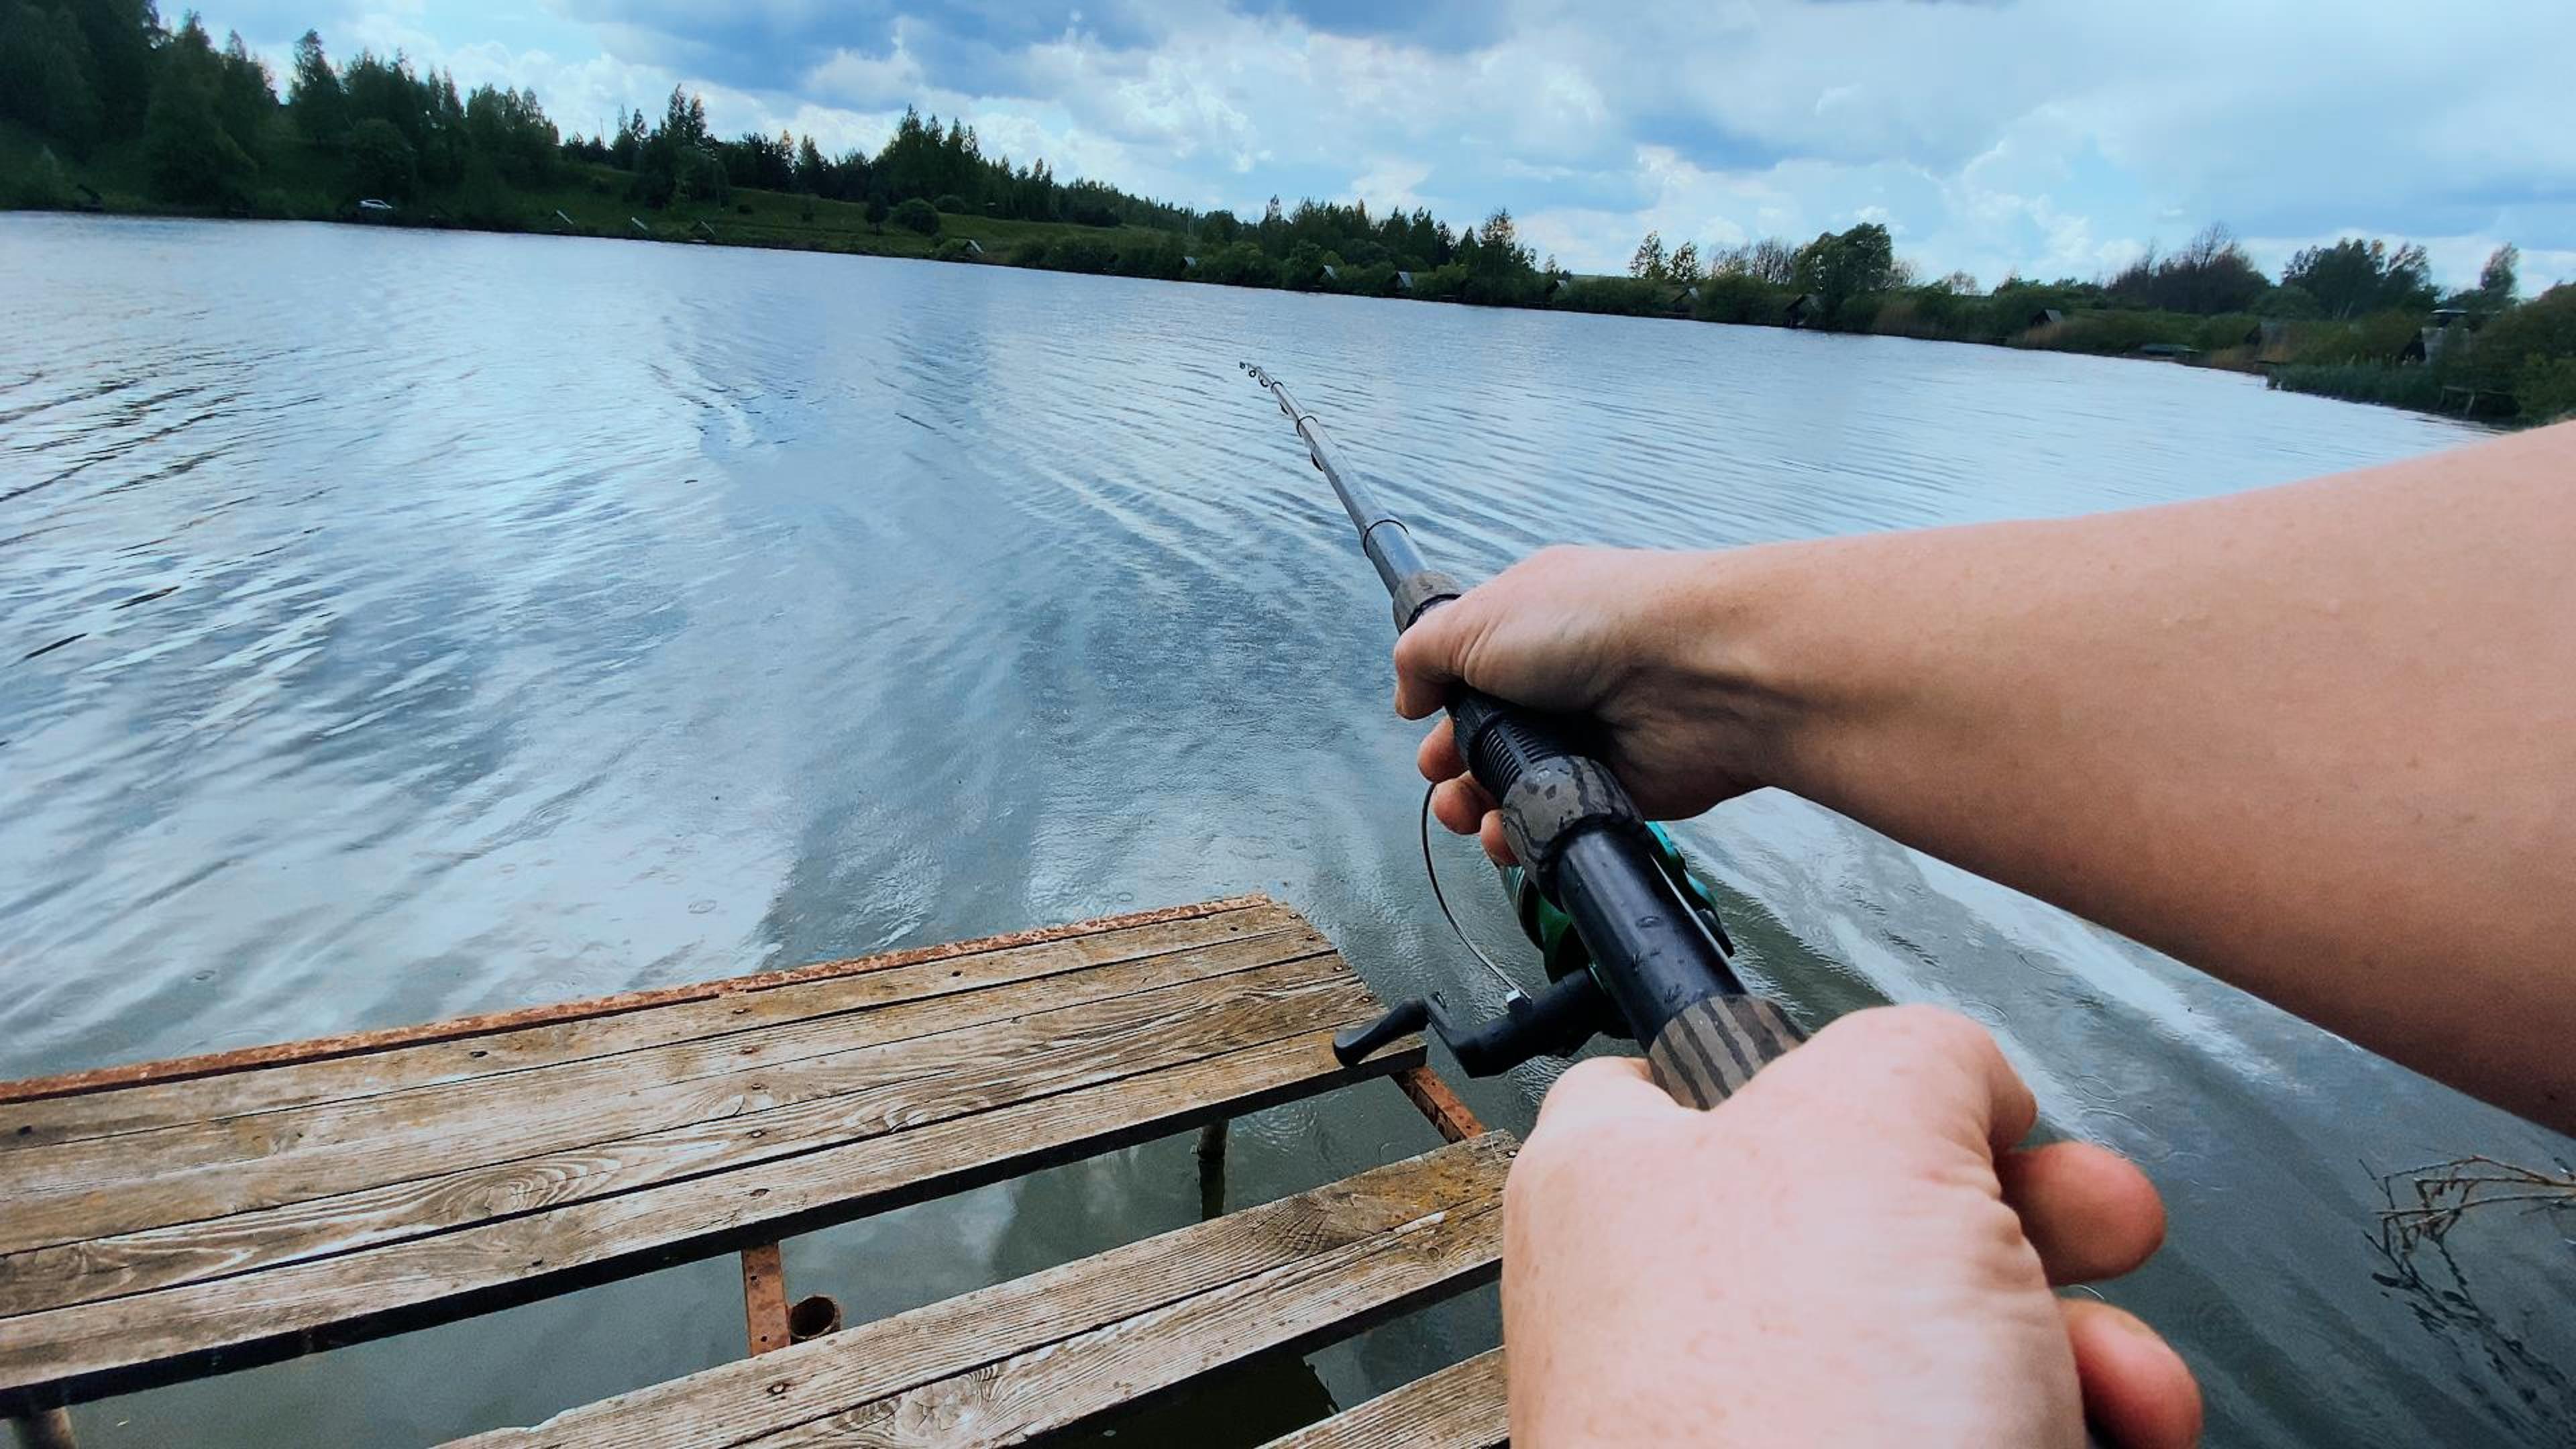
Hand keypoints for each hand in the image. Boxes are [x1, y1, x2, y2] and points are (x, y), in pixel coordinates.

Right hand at [1393, 545, 1788, 862]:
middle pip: (1484, 734)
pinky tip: (1505, 833)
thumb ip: (1424, 654)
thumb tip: (1409, 695)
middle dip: (1448, 762)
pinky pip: (1554, 821)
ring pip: (1513, 784)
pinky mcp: (1615, 790)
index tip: (1422, 718)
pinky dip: (1522, 834)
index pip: (1471, 667)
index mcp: (1529, 623)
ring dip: (1476, 804)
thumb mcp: (1478, 618)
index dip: (1440, 699)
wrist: (1695, 674)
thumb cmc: (1588, 625)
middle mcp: (1559, 678)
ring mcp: (1588, 736)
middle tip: (1440, 773)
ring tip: (1465, 811)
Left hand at [1504, 1006, 2200, 1446]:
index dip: (1837, 1071)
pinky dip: (2066, 1429)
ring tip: (2118, 1382)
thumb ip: (1915, 1054)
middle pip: (1877, 1217)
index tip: (1948, 1095)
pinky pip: (1978, 1439)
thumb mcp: (1869, 1121)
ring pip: (1953, 1343)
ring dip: (2080, 1342)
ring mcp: (1763, 1433)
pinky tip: (2110, 1438)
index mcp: (1620, 1185)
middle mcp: (1676, 1312)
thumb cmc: (1779, 1415)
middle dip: (2032, 1217)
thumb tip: (1956, 1077)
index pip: (1692, 1081)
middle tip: (2101, 1221)